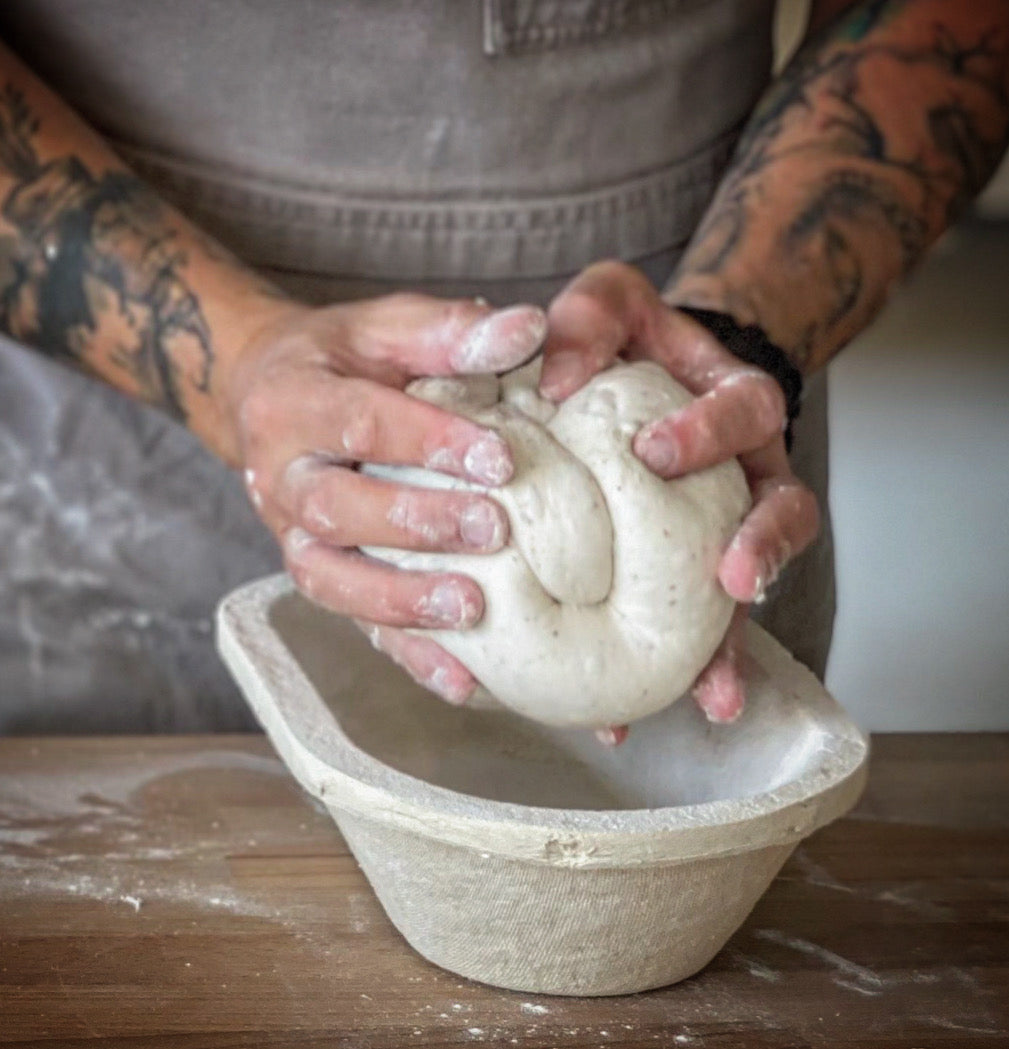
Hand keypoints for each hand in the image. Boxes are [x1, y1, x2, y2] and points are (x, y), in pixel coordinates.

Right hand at [220, 293, 545, 701]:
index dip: (427, 440)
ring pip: (332, 580)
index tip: (498, 456)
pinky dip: (405, 654)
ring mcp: (292, 537)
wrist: (266, 395)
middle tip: (493, 527)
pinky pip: (352, 623)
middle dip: (414, 523)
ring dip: (400, 601)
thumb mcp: (384, 327)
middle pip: (336, 509)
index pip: (358, 422)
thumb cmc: (340, 360)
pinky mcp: (316, 576)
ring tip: (471, 611)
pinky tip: (461, 680)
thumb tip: (530, 329)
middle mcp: (281, 478)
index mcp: (292, 404)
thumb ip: (448, 332)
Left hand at [538, 260, 818, 730]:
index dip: (708, 432)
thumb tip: (557, 376)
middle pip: (782, 510)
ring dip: (730, 640)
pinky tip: (626, 717)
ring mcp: (721, 528)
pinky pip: (690, 627)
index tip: (652, 451)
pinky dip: (668, 671)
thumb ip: (589, 319)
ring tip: (711, 694)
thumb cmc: (623, 340)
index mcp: (732, 402)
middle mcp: (745, 473)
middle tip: (732, 579)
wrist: (635, 378)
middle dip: (761, 547)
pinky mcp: (683, 575)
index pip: (746, 409)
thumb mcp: (608, 304)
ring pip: (748, 588)